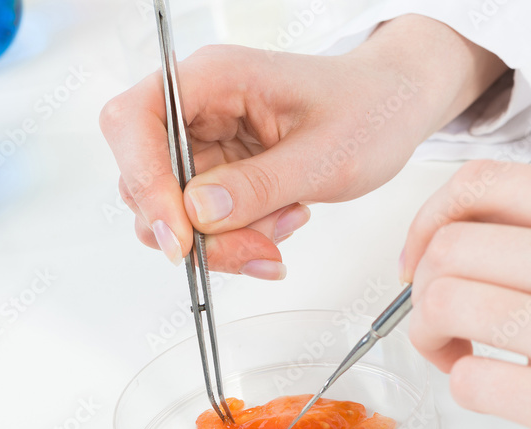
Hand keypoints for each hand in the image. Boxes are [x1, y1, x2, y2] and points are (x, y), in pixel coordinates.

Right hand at [99, 15, 505, 278]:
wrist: (395, 107)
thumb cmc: (370, 109)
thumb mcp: (324, 157)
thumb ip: (259, 186)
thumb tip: (198, 211)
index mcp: (215, 78)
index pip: (135, 121)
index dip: (143, 181)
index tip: (179, 236)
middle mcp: (200, 107)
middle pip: (149, 177)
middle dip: (198, 229)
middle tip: (257, 249)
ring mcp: (209, 141)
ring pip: (178, 210)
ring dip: (225, 238)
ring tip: (286, 225)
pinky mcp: (223, 171)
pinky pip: (208, 219)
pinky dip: (241, 237)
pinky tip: (285, 222)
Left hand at [401, 162, 530, 428]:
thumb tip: (474, 239)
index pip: (482, 182)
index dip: (429, 217)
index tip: (423, 254)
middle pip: (448, 247)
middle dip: (421, 288)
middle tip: (442, 318)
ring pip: (443, 306)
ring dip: (430, 336)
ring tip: (462, 354)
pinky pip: (468, 382)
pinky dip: (462, 386)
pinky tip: (497, 389)